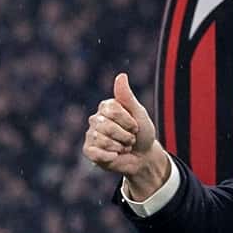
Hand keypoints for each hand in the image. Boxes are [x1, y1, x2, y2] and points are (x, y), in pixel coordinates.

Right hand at [82, 73, 168, 197]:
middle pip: (107, 126)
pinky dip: (110, 156)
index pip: (113, 110)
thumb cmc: (142, 133)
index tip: (135, 126)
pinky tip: (115, 156)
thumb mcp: (139, 113)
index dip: (128, 122)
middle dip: (125, 136)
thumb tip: (121, 76)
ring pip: (102, 140)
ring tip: (124, 147)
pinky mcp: (89, 151)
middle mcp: (95, 119)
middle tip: (130, 139)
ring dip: (120, 147)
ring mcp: (91, 135)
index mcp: (106, 107)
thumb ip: (127, 96)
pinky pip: (95, 153)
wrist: (143, 157)